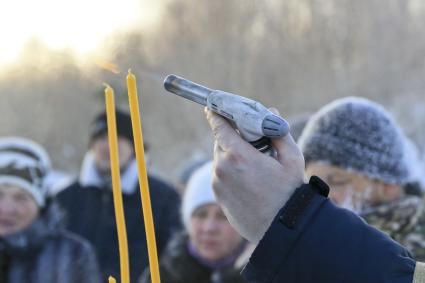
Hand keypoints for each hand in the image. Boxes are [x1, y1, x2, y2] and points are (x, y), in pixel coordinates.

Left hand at [205, 109, 304, 243]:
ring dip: (230, 155)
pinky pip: (220, 175)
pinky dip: (229, 170)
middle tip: (246, 138)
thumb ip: (278, 132)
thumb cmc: (289, 193)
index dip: (215, 114)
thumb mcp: (291, 159)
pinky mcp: (217, 195)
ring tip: (251, 163)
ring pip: (220, 159)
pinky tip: (247, 179)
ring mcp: (217, 183)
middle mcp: (222, 167)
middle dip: (230, 136)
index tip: (212, 107)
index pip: (219, 126)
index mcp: (238, 155)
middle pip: (220, 142)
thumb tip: (271, 112)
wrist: (280, 229)